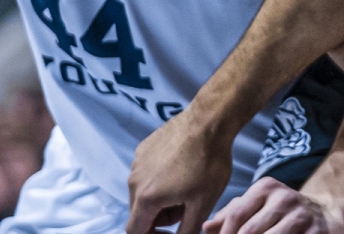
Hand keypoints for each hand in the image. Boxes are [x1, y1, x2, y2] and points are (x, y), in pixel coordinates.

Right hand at [127, 113, 233, 233]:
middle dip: (161, 217)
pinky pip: (147, 171)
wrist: (210, 121)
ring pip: (144, 191)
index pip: (135, 231)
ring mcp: (137, 162)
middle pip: (140, 212)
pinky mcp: (144, 148)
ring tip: (189, 186)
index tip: (172, 232)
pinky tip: (184, 167)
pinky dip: (161, 177)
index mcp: (145, 198)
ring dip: (161, 197)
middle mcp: (134, 180)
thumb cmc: (209, 162)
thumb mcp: (204, 204)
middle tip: (188, 206)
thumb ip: (187, 230)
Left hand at [204, 178, 342, 233]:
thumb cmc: (281, 212)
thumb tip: (206, 227)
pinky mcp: (316, 231)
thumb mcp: (258, 205)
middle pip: (249, 231)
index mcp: (267, 188)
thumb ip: (232, 214)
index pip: (236, 215)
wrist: (324, 213)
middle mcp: (285, 197)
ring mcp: (302, 215)